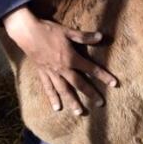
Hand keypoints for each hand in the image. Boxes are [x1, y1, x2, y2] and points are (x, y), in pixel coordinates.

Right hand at [3, 7, 117, 115]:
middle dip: (91, 94)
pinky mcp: (42, 73)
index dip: (103, 76)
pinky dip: (52, 98)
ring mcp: (52, 73)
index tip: (114, 83)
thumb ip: (84, 36)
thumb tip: (100, 37)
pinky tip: (57, 107)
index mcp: (71, 58)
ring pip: (64, 90)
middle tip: (101, 103)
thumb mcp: (68, 31)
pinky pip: (48, 88)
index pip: (91, 69)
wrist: (27, 33)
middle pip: (79, 84)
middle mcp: (62, 69)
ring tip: (79, 112)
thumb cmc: (49, 31)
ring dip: (72, 101)